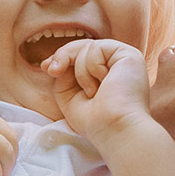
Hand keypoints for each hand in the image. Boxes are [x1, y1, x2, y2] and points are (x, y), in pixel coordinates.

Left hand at [42, 38, 156, 144]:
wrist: (112, 128)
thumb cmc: (93, 120)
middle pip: (82, 47)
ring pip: (87, 47)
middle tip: (52, 71)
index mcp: (106, 75)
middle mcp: (117, 66)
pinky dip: (92, 66)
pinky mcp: (129, 55)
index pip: (81, 56)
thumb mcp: (69, 94)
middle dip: (63, 56)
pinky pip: (97, 48)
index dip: (62, 57)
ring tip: (93, 92)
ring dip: (81, 72)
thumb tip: (56, 60)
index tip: (46, 67)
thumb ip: (64, 73)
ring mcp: (125, 59)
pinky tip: (103, 82)